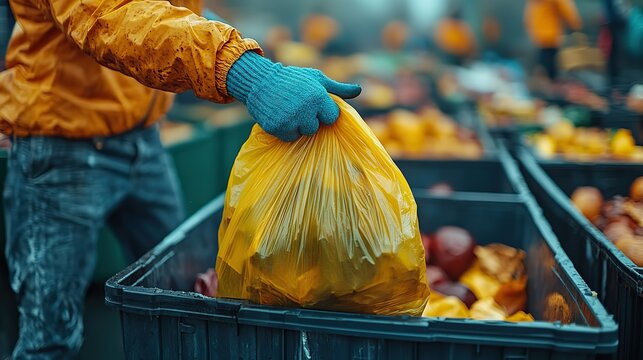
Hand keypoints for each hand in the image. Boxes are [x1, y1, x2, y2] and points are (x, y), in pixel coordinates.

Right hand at [226, 51, 360, 141]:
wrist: (260, 80)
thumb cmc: (293, 78)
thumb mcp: (316, 78)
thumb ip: (338, 88)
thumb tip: (359, 90)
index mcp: (318, 96)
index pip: (331, 117)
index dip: (323, 111)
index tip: (312, 104)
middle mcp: (305, 109)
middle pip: (315, 127)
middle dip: (309, 119)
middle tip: (297, 105)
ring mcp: (290, 119)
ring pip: (302, 133)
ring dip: (297, 125)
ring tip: (288, 110)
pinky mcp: (277, 127)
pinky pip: (289, 137)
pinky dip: (285, 130)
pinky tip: (280, 116)